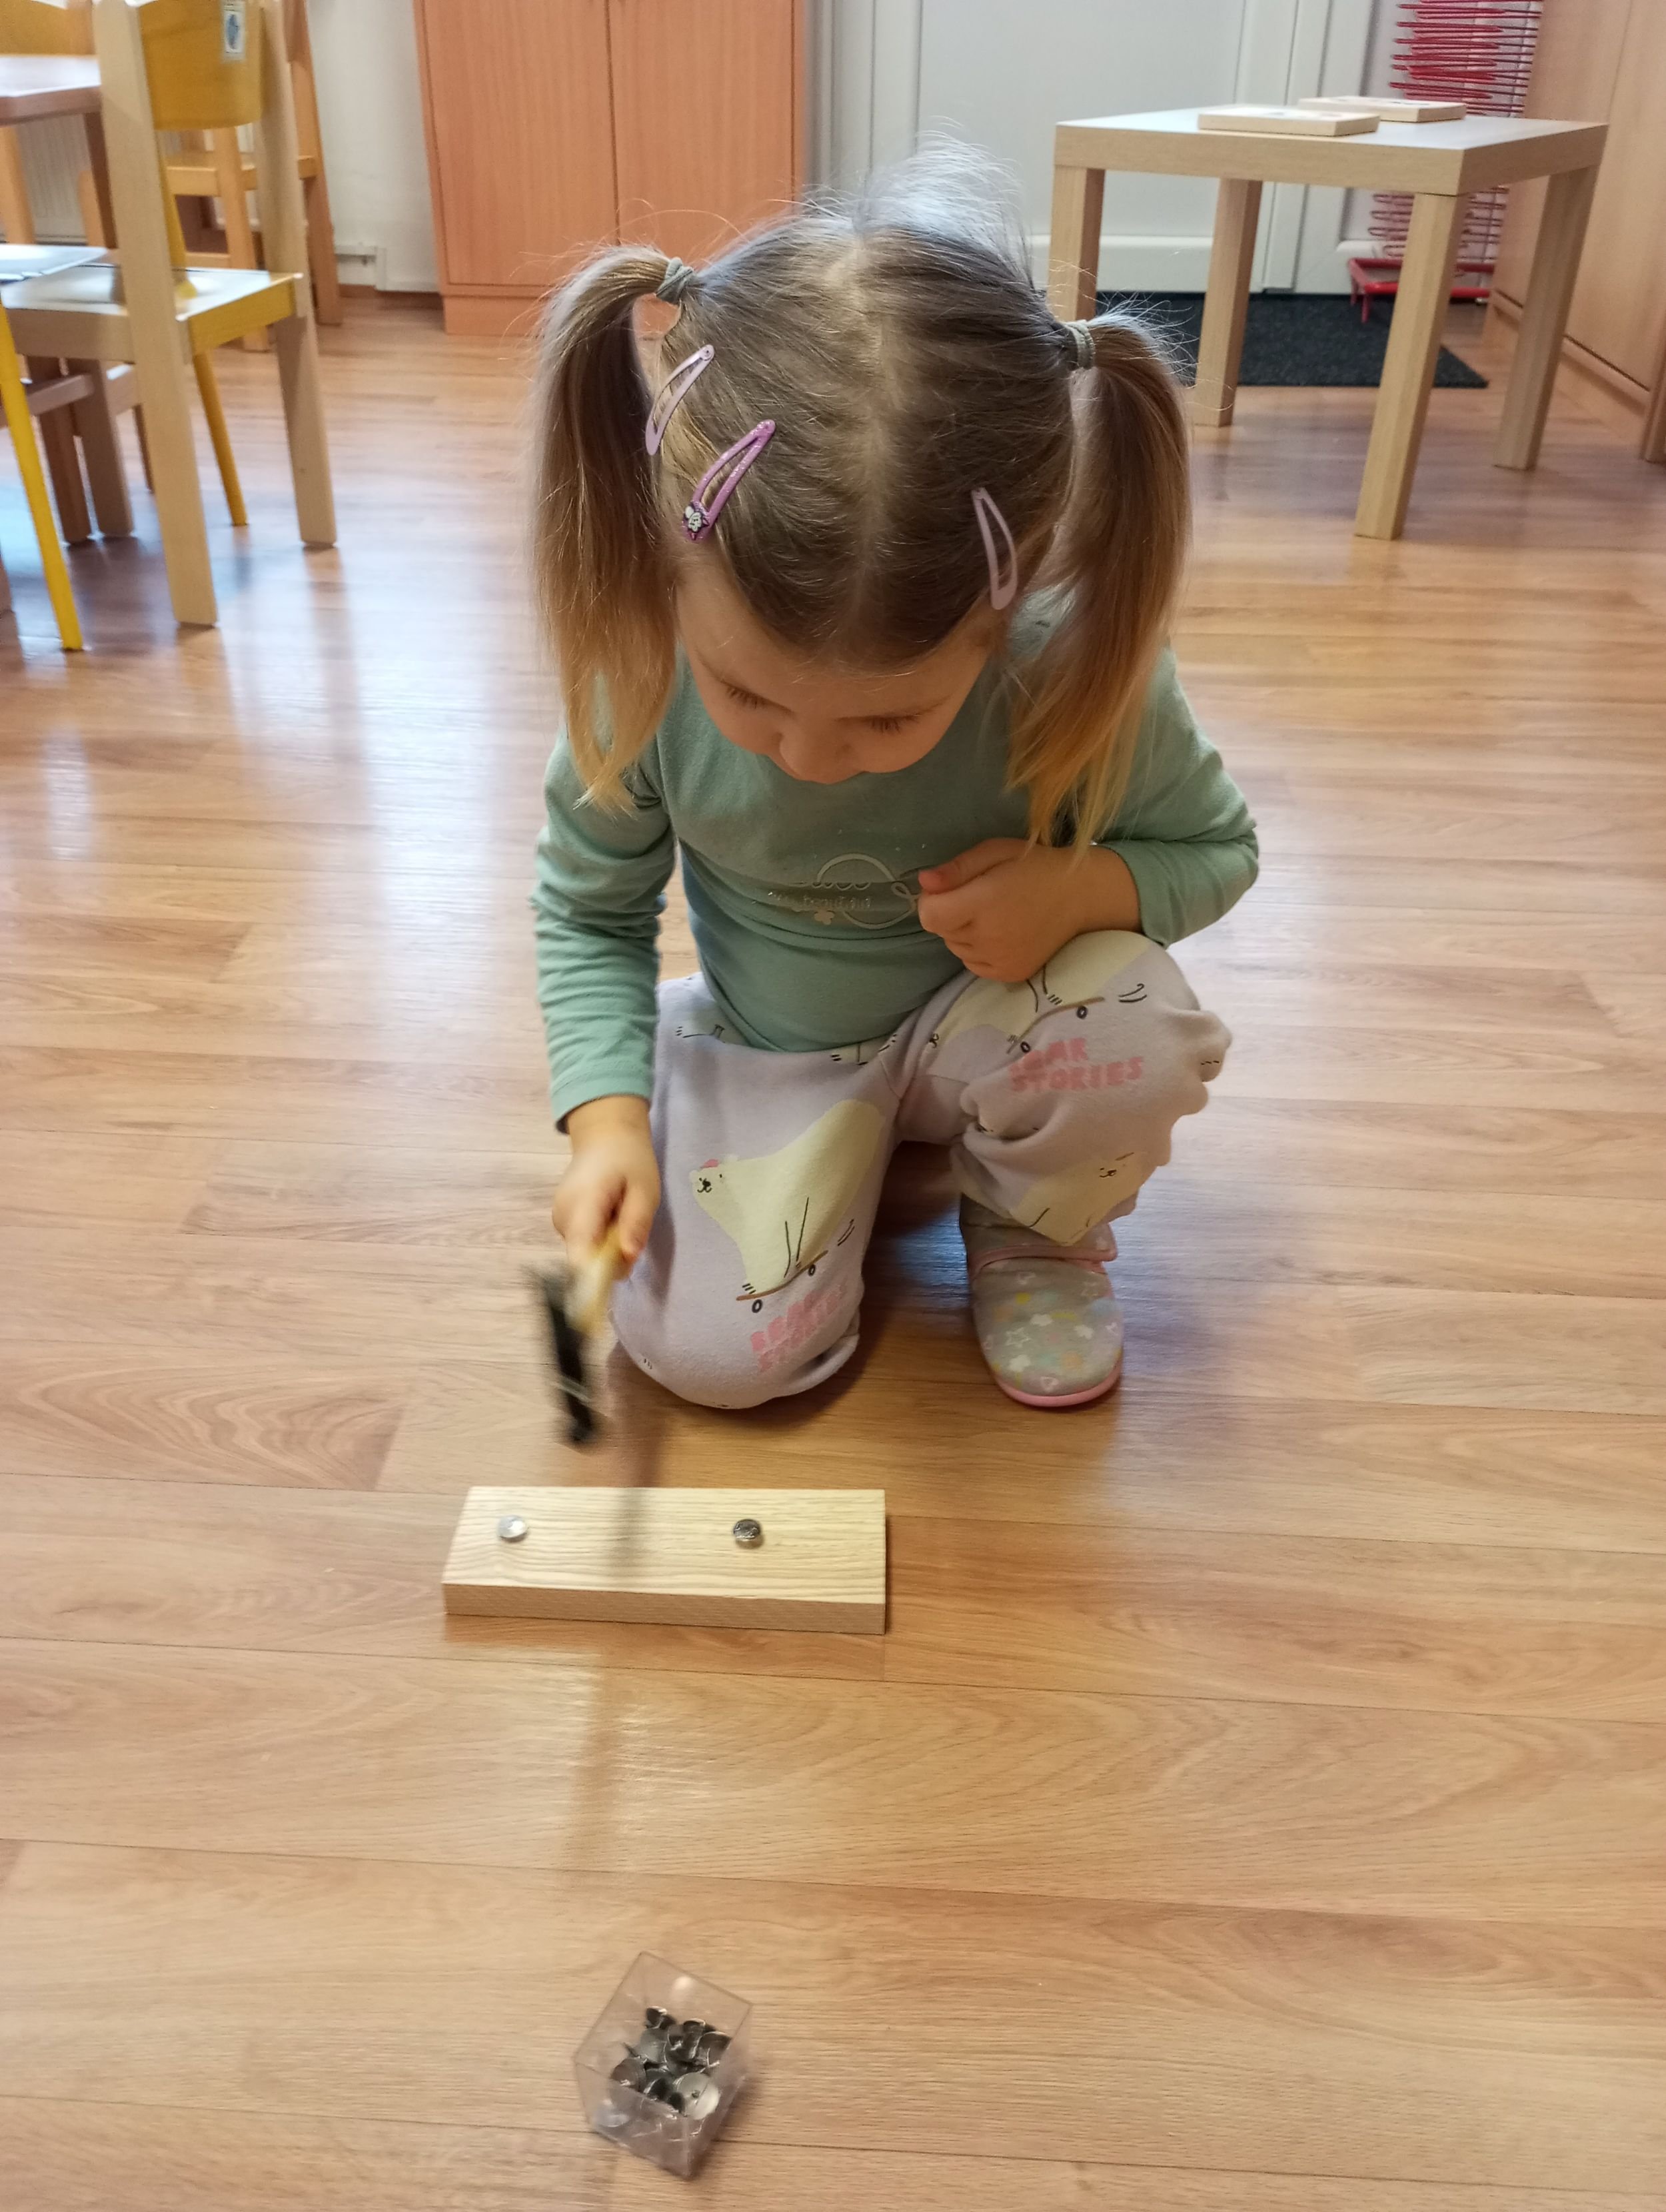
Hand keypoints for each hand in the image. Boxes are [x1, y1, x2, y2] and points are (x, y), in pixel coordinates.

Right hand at [553, 1096, 659, 1268]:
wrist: (605, 1135)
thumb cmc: (629, 1159)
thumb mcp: (645, 1188)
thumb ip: (636, 1222)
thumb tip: (628, 1257)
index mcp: (582, 1205)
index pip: (579, 1257)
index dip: (597, 1278)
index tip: (620, 1274)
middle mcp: (563, 1217)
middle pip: (585, 1261)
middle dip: (613, 1259)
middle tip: (632, 1229)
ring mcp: (559, 1220)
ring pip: (585, 1254)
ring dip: (608, 1248)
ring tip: (621, 1216)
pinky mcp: (561, 1221)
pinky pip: (583, 1244)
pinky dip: (601, 1240)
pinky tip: (610, 1216)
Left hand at [917, 840, 1139, 982]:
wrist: (1082, 896)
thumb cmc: (1036, 867)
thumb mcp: (995, 852)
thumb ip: (956, 869)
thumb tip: (923, 883)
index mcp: (984, 903)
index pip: (929, 916)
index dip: (931, 901)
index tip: (949, 889)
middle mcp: (989, 937)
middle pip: (942, 932)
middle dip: (950, 914)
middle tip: (981, 897)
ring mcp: (1000, 961)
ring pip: (956, 948)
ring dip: (964, 933)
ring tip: (994, 914)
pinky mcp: (1010, 974)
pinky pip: (973, 964)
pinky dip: (978, 950)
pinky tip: (1001, 932)